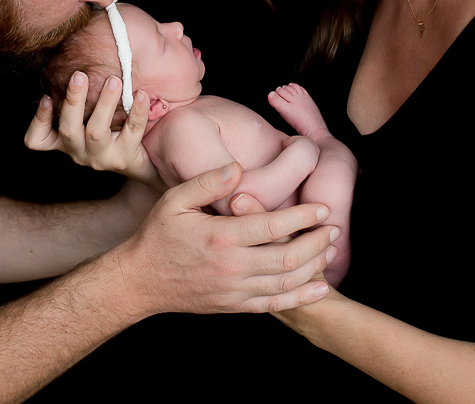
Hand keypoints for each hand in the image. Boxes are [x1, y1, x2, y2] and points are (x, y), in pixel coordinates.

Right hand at [25, 71, 165, 191]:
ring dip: (104, 103)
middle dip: (73, 100)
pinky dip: (136, 111)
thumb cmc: (112, 130)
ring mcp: (101, 158)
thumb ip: (80, 96)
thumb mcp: (90, 117)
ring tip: (114, 80)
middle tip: (79, 75)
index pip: (39, 139)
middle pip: (68, 129)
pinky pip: (131, 132)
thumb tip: (78, 51)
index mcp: (66, 141)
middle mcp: (79, 152)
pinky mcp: (125, 159)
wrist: (143, 161)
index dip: (39, 120)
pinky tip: (141, 94)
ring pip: (96, 131)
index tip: (46, 96)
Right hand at [116, 163, 337, 316]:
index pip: (273, 226)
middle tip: (335, 227)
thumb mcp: (175, 200)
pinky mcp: (234, 306)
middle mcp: (231, 267)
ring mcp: (234, 291)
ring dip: (314, 267)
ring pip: (285, 282)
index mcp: (220, 237)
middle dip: (317, 241)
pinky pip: (274, 304)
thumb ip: (208, 182)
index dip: (303, 217)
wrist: (139, 281)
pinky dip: (301, 297)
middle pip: (287, 257)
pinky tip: (319, 288)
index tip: (322, 208)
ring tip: (330, 250)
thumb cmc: (157, 236)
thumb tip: (238, 168)